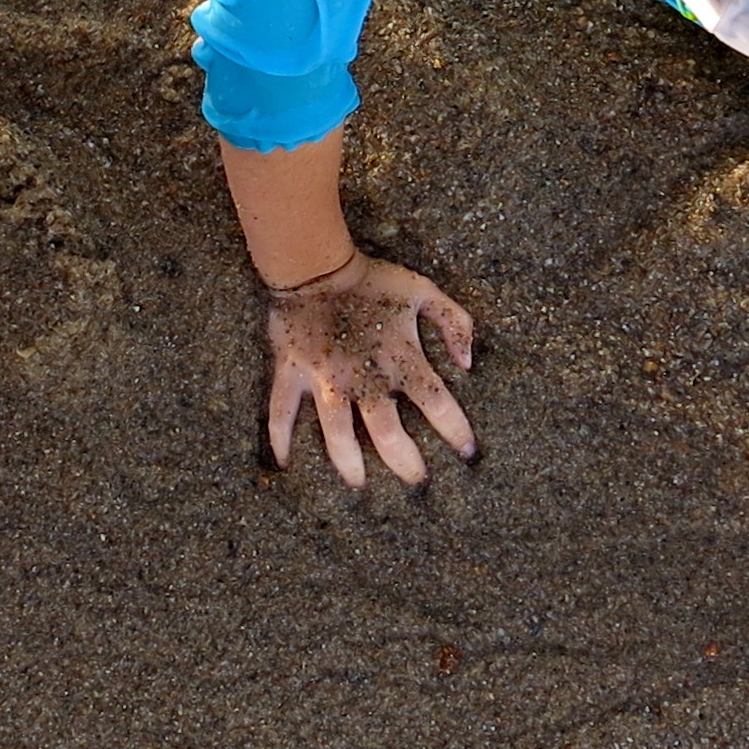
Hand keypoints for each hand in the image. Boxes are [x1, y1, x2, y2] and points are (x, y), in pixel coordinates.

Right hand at [262, 254, 478, 486]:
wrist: (317, 266)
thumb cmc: (372, 280)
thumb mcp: (423, 291)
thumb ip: (454, 323)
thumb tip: (468, 365)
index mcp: (399, 358)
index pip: (436, 403)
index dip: (456, 430)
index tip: (467, 452)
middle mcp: (363, 377)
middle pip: (387, 433)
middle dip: (404, 462)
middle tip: (415, 479)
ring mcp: (325, 378)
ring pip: (336, 433)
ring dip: (348, 463)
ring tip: (358, 483)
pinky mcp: (294, 372)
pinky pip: (281, 411)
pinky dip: (280, 438)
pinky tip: (286, 462)